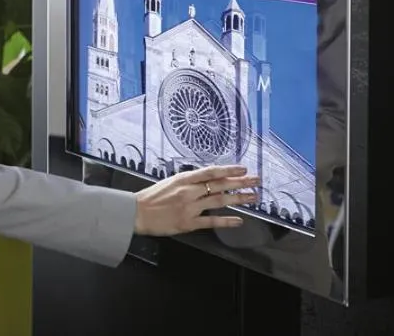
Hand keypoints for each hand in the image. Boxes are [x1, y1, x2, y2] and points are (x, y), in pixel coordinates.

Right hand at [133, 165, 260, 235]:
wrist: (137, 213)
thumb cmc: (151, 197)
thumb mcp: (169, 182)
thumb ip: (188, 182)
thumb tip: (206, 180)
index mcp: (183, 179)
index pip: (211, 172)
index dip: (229, 170)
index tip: (243, 169)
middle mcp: (189, 192)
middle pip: (220, 185)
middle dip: (240, 183)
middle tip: (256, 181)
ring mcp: (190, 207)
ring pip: (220, 201)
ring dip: (238, 199)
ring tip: (253, 197)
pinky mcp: (189, 223)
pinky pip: (211, 222)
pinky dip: (226, 221)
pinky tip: (239, 220)